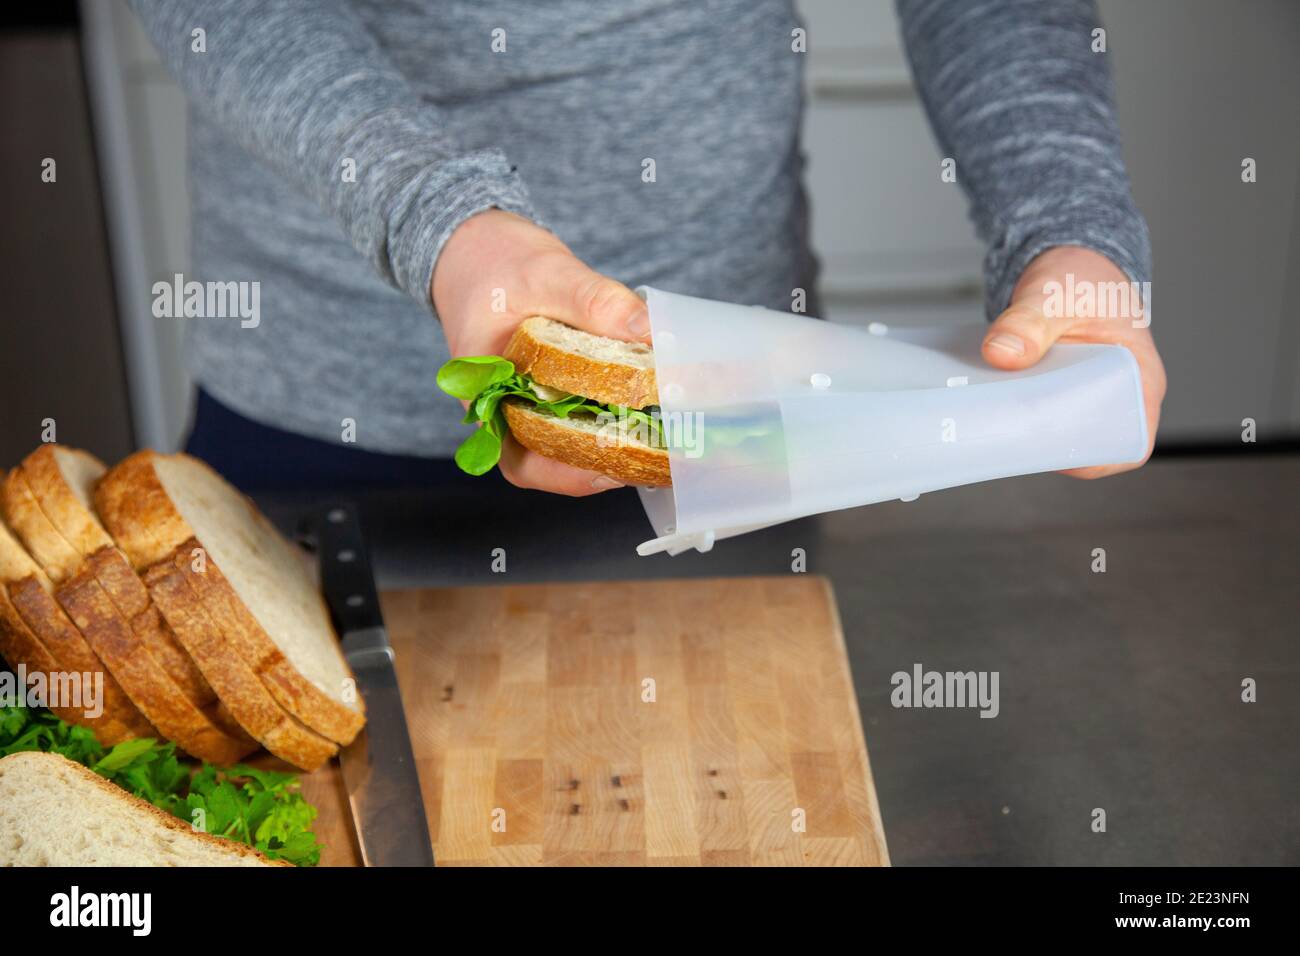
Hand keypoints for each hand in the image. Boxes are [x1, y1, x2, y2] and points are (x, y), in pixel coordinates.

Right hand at [431, 209, 649, 494]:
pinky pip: (583, 414)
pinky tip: (652, 407)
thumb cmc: (497, 259)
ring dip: (615, 443)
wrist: (479, 244)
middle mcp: (504, 410)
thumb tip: (647, 329)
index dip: (567, 476)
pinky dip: (617, 415)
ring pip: (570, 442)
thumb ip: (594, 300)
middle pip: (551, 459)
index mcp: (484, 396)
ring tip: (664, 440)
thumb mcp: (548, 272)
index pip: (521, 459)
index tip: (614, 471)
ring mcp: (529, 401)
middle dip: (604, 463)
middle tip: (659, 458)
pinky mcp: (553, 389)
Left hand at [982, 246, 1166, 478]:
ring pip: (1057, 431)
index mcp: (1139, 378)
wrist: (1067, 264)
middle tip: (1005, 434)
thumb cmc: (1082, 277)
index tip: (1054, 454)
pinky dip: (1014, 414)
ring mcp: (1084, 396)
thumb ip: (1030, 321)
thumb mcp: (1057, 294)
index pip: (1131, 440)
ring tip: (989, 423)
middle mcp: (1116, 395)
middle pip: (1086, 442)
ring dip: (1024, 431)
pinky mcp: (1055, 392)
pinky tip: (984, 410)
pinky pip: (1038, 414)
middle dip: (1046, 445)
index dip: (1097, 458)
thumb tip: (1000, 354)